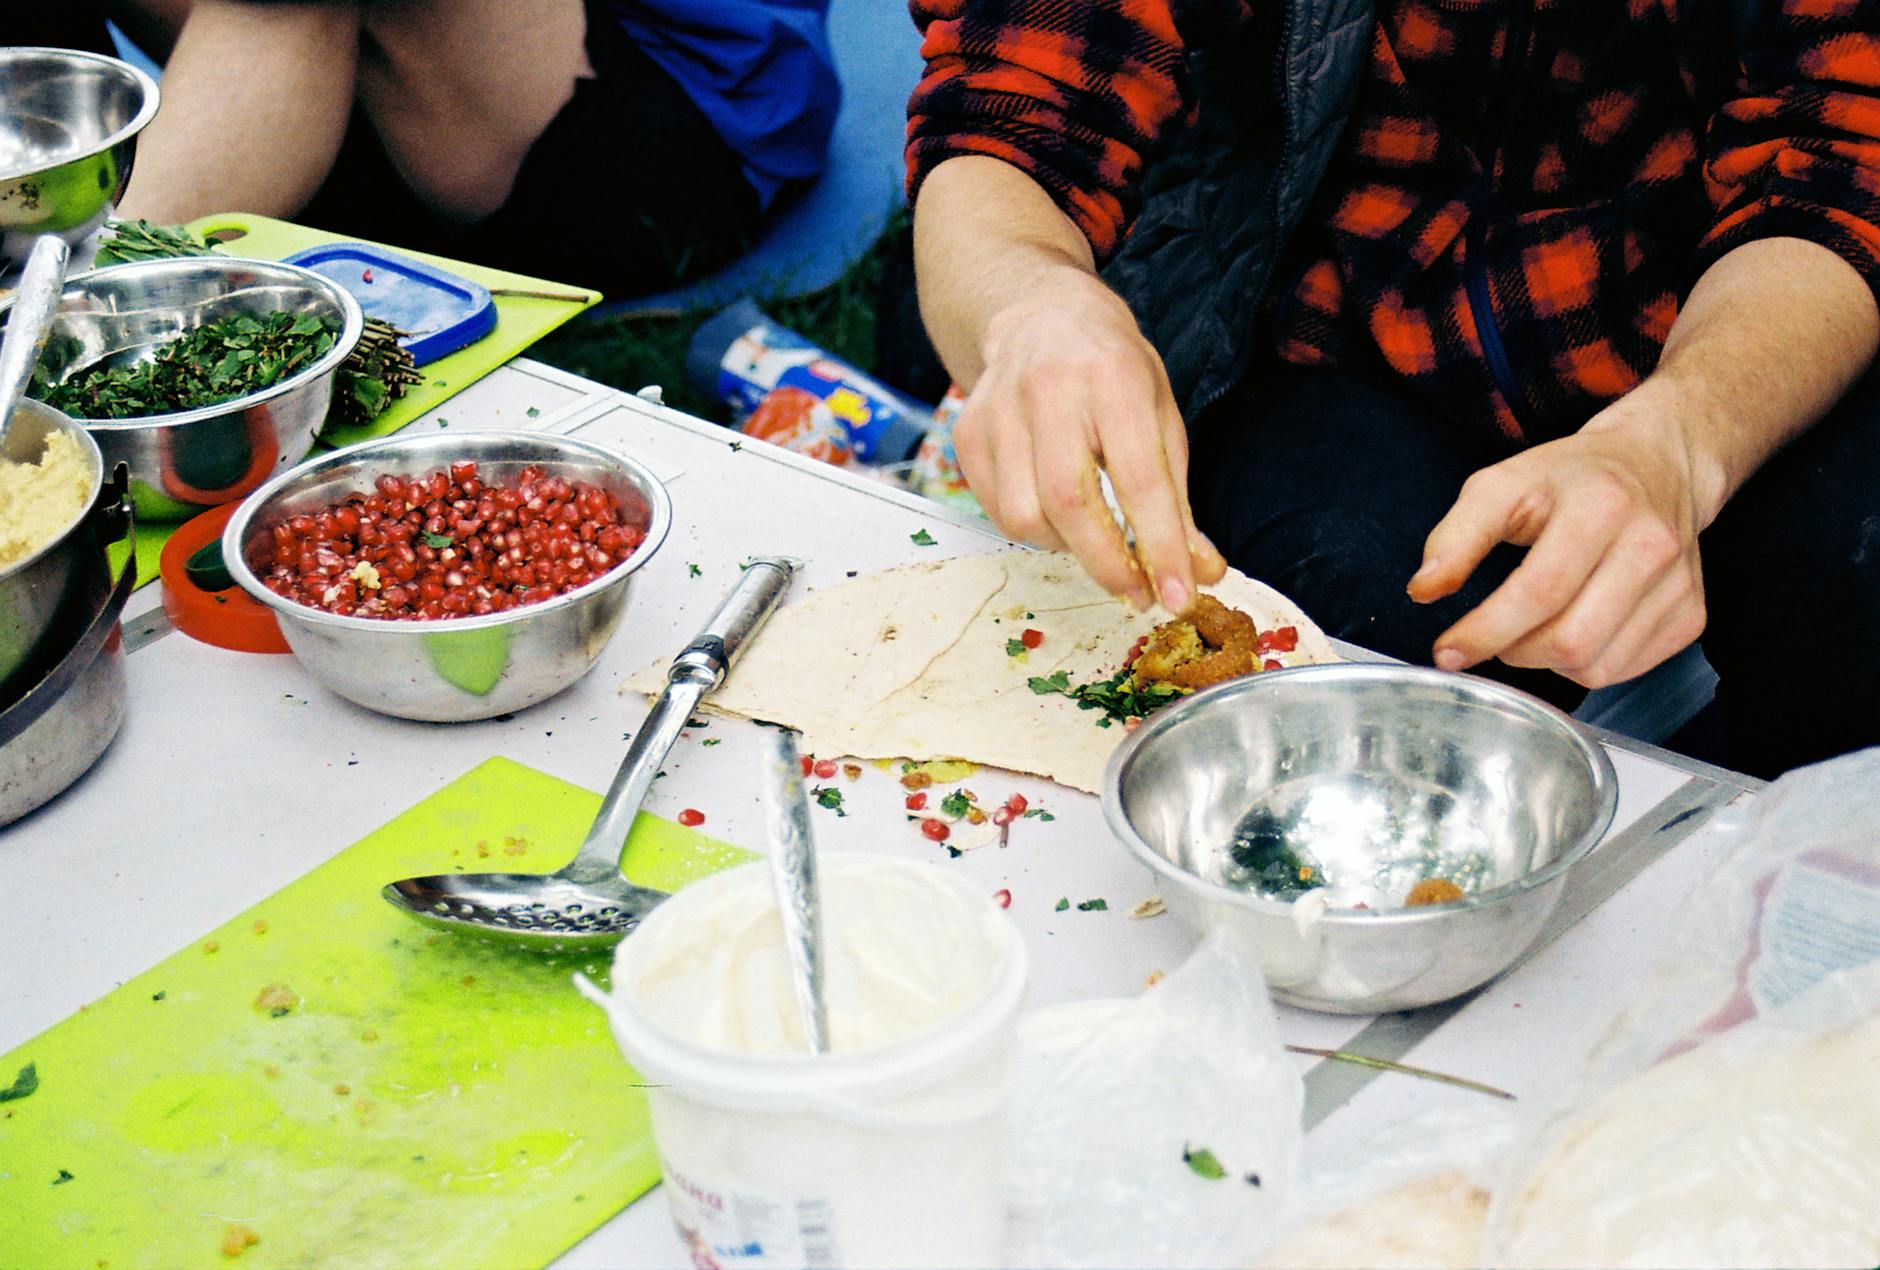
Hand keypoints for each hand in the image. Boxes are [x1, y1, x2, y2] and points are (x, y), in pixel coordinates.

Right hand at [954, 264, 1225, 609]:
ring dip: (1066, 546)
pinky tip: (1053, 510)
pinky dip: (1033, 529)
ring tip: (1090, 532)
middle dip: (1108, 564)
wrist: (1038, 315)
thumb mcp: (1159, 414)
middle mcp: (1049, 389)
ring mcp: (998, 410)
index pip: (1139, 479)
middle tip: (1137, 593)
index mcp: (1113, 378)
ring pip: (1025, 517)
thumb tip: (1199, 572)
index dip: (1160, 545)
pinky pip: (996, 510)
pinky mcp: (967, 433)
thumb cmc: (1110, 368)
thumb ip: (1177, 496)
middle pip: (1070, 503)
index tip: (1178, 597)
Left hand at [1406, 383, 1724, 687]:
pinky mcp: (1691, 614)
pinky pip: (1624, 669)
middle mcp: (1650, 545)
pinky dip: (1584, 663)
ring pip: (1596, 666)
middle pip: (1570, 640)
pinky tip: (1572, 627)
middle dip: (1512, 652)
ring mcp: (1678, 584)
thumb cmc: (1571, 477)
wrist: (1657, 465)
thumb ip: (1455, 537)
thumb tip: (1424, 590)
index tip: (1448, 650)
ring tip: (1530, 627)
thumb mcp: (1500, 486)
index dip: (1485, 631)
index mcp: (1601, 505)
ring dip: (1546, 662)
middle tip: (1490, 636)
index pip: (1538, 591)